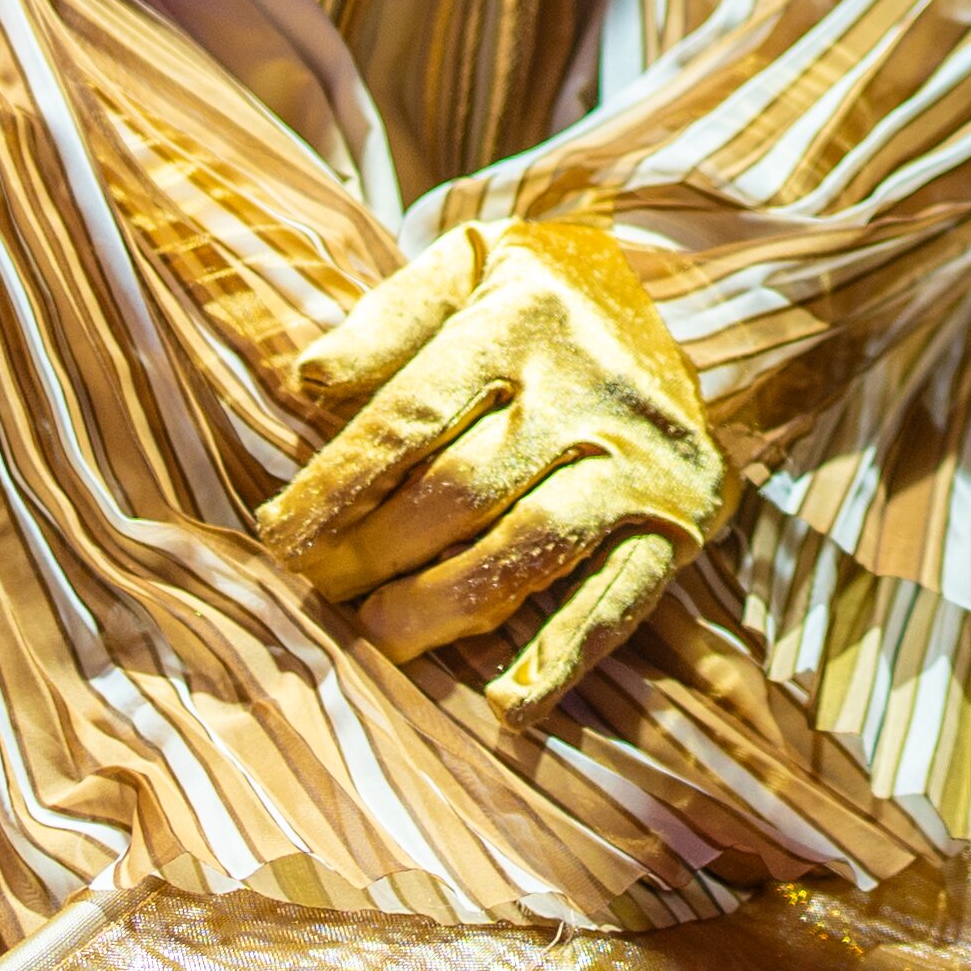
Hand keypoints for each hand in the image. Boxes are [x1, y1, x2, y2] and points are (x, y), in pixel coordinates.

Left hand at [256, 220, 741, 727]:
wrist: (691, 305)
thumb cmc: (543, 297)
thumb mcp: (468, 267)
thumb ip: (387, 320)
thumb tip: (306, 382)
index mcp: (522, 318)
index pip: (412, 415)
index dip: (337, 484)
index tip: (279, 537)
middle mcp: (588, 387)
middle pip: (462, 488)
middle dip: (375, 551)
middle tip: (317, 594)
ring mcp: (639, 456)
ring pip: (532, 543)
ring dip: (446, 604)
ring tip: (382, 639)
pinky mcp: (681, 515)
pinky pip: (622, 593)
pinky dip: (567, 652)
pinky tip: (509, 703)